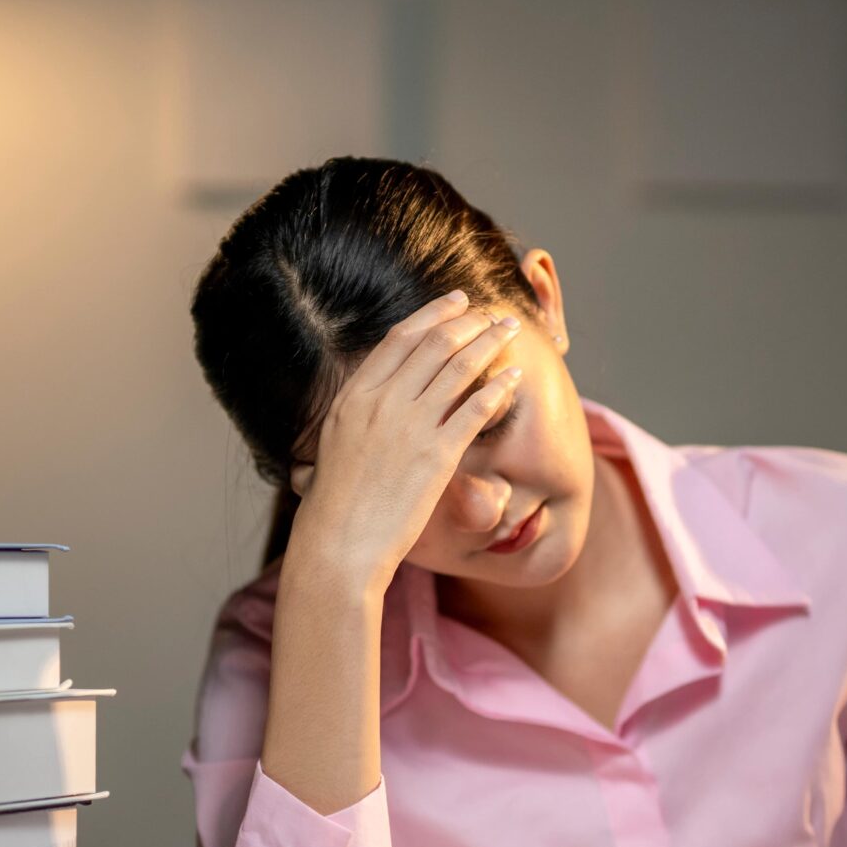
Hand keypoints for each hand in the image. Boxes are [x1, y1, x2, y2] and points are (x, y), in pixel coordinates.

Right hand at [287, 290, 522, 593]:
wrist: (339, 543)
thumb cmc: (334, 506)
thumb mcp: (333, 447)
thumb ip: (354, 419)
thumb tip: (371, 403)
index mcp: (354, 396)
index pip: (399, 339)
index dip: (431, 315)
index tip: (454, 303)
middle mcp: (382, 402)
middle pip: (434, 345)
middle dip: (468, 322)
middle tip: (491, 314)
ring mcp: (410, 426)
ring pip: (458, 368)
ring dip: (489, 342)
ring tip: (509, 330)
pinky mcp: (437, 454)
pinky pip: (475, 410)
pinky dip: (497, 388)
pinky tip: (513, 377)